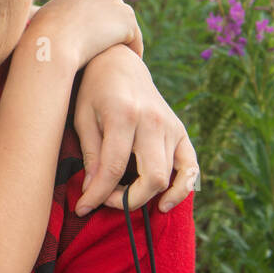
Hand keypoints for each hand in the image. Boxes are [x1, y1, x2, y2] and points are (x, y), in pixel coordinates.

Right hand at [25, 0, 143, 68]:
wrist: (53, 43)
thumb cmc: (38, 37)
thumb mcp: (37, 21)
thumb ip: (46, 19)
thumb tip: (38, 24)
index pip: (91, 2)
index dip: (92, 21)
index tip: (92, 37)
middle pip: (111, 8)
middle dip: (110, 26)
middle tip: (109, 47)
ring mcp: (114, 3)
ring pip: (124, 22)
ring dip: (122, 38)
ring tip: (120, 56)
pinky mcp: (126, 20)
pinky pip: (134, 37)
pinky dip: (134, 49)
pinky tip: (130, 62)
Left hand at [73, 44, 198, 214]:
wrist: (119, 64)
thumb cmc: (94, 91)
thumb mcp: (82, 118)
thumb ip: (91, 154)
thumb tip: (92, 191)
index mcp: (124, 115)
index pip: (114, 168)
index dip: (98, 194)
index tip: (82, 208)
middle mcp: (153, 121)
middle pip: (152, 177)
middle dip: (127, 200)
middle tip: (104, 200)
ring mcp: (172, 127)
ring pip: (170, 176)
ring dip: (146, 196)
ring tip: (124, 200)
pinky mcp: (181, 131)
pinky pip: (190, 167)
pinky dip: (182, 188)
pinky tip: (165, 202)